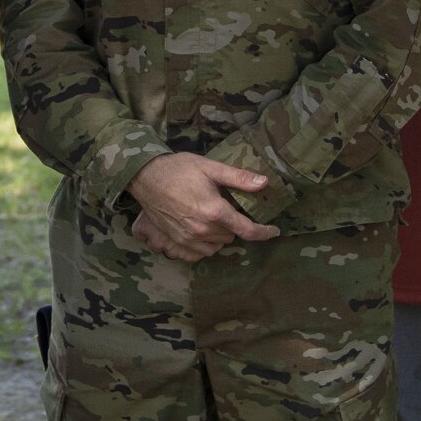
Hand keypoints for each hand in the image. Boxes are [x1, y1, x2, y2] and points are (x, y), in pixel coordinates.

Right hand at [126, 151, 279, 261]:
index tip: (275, 231)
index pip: (247, 230)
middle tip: (229, 208)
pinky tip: (204, 231)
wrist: (145, 178)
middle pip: (232, 236)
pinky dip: (207, 245)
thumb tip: (265, 183)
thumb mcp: (211, 167)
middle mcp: (203, 229)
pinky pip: (200, 253)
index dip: (264, 232)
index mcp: (215, 211)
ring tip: (216, 218)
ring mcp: (188, 238)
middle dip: (236, 225)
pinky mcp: (176, 242)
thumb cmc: (179, 169)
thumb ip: (238, 178)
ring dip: (222, 235)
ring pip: (217, 246)